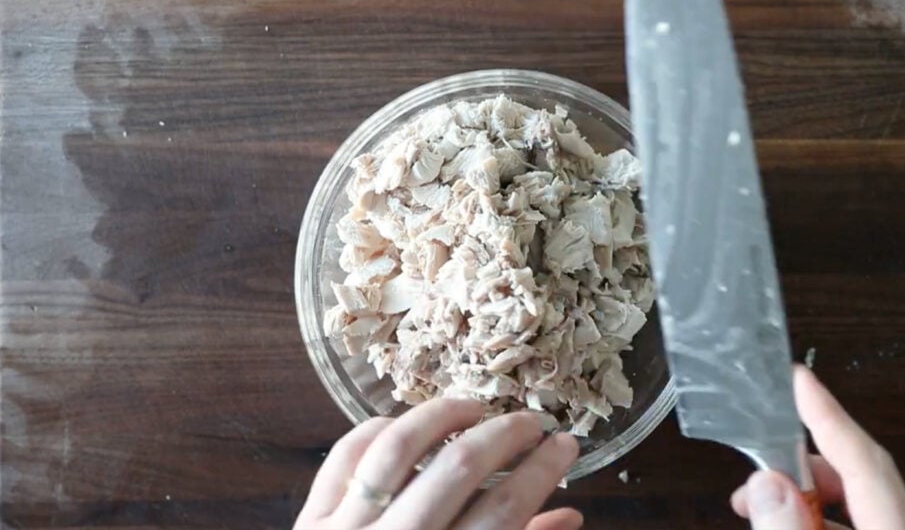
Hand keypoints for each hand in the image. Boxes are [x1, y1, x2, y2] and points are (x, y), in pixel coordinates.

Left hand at [294, 398, 581, 529]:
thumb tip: (571, 517)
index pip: (504, 509)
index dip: (541, 470)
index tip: (565, 443)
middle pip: (457, 469)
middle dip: (504, 434)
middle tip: (530, 420)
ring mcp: (347, 529)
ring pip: (398, 447)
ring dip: (443, 416)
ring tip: (475, 408)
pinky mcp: (311, 519)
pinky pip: (346, 455)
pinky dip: (377, 428)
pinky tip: (406, 424)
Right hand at [730, 366, 904, 529]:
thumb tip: (767, 482)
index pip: (865, 460)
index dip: (828, 415)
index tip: (799, 377)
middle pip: (858, 478)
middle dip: (803, 468)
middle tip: (756, 473)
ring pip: (853, 505)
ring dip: (804, 500)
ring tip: (754, 507)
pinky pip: (855, 527)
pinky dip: (816, 522)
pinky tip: (785, 525)